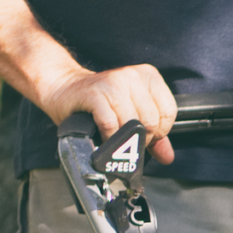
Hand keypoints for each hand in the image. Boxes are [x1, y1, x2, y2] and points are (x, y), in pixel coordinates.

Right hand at [37, 63, 175, 163]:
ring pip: (132, 123)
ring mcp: (113, 82)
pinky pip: (111, 124)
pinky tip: (105, 137)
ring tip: (115, 137)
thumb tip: (168, 157)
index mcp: (148, 76)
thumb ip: (154, 134)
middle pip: (151, 120)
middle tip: (127, 139)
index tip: (145, 134)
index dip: (159, 131)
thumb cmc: (100, 102)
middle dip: (141, 138)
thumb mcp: (132, 113)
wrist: (64, 89)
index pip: (168, 112)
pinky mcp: (95, 93)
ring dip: (124, 139)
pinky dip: (109, 137)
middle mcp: (132, 76)